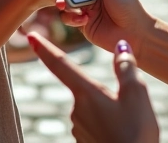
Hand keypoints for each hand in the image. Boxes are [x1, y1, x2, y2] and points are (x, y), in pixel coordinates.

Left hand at [28, 33, 159, 142]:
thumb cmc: (135, 135)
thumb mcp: (137, 95)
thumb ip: (126, 67)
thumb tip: (121, 46)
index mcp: (86, 93)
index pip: (60, 64)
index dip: (45, 48)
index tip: (30, 35)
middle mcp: (76, 110)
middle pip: (87, 89)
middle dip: (104, 93)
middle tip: (128, 111)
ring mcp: (79, 129)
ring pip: (93, 109)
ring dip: (109, 112)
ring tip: (129, 127)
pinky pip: (96, 127)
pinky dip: (108, 127)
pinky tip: (122, 137)